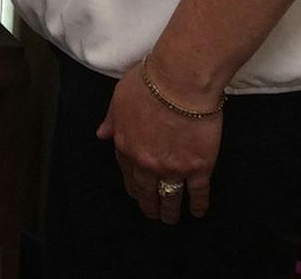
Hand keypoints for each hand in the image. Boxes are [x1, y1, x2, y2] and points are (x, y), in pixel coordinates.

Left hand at [97, 63, 220, 222]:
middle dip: (148, 204)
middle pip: (146, 190)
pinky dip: (198, 205)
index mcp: (125, 145)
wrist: (180, 81)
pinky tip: (197, 212)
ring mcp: (173, 168)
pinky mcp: (199, 168)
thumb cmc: (149, 83)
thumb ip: (111, 120)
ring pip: (169, 197)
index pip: (126, 171)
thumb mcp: (119, 98)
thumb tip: (101, 134)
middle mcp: (146, 162)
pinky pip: (198, 193)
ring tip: (170, 219)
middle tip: (153, 213)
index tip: (137, 191)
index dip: (132, 184)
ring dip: (168, 211)